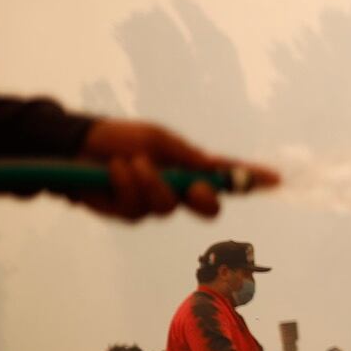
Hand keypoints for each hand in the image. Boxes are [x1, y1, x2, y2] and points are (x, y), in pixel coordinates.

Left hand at [77, 118, 277, 220]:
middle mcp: (178, 190)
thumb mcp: (157, 139)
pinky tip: (113, 170)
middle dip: (203, 198)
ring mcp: (154, 204)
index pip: (229, 176)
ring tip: (129, 161)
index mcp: (190, 168)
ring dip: (149, 183)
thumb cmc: (119, 137)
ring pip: (168, 207)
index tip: (276, 180)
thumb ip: (187, 157)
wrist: (73, 147)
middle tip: (194, 187)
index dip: (253, 181)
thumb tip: (217, 168)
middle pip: (208, 208)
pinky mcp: (128, 213)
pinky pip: (138, 209)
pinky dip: (127, 185)